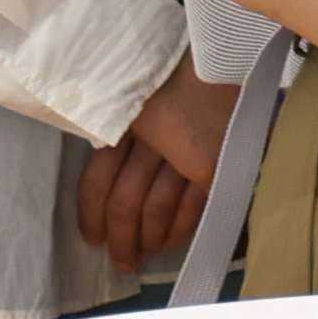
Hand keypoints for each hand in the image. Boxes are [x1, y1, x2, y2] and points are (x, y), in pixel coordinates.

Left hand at [72, 68, 236, 272]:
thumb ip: (119, 126)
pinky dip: (179, 226)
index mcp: (123, 122)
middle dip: (119, 235)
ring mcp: (183, 154)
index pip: (96, 179)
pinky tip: (170, 241)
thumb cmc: (176, 74)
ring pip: (153, 205)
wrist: (228, 58)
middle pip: (125, 199)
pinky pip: (190, 204)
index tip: (91, 238)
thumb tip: (103, 177)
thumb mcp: (134, 95)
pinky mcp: (211, 164)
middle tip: (118, 261)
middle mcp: (151, 141)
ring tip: (140, 257)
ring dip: (145, 237)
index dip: (89, 212)